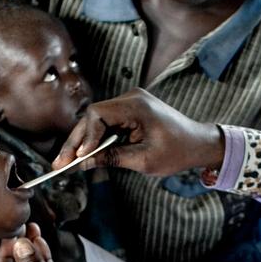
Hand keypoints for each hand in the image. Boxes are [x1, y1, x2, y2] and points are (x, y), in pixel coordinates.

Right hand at [53, 88, 224, 174]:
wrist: (200, 144)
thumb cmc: (178, 151)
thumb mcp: (144, 160)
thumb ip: (112, 158)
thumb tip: (83, 162)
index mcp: (136, 106)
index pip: (98, 114)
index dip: (85, 136)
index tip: (79, 157)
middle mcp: (131, 99)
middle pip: (93, 117)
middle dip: (77, 141)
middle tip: (60, 162)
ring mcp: (131, 104)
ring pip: (97, 121)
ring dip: (84, 141)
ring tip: (67, 162)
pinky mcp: (131, 113)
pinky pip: (107, 125)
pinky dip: (97, 140)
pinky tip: (85, 155)